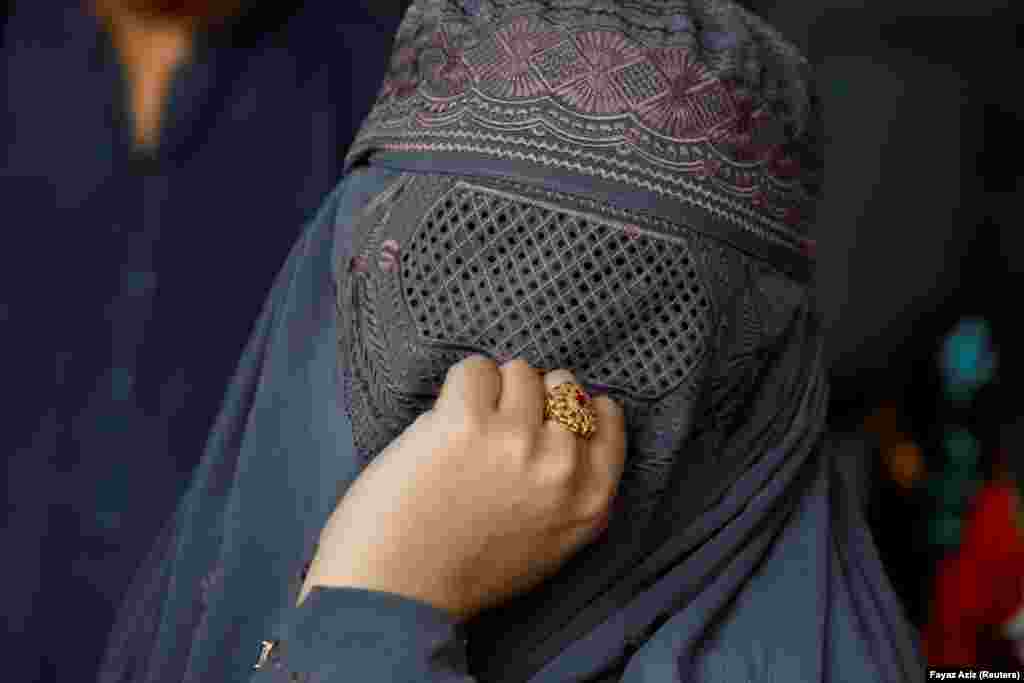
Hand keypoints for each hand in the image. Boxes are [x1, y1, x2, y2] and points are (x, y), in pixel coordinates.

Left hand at [297, 355, 626, 621]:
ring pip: (518, 373)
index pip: (607, 422)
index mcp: (588, 503)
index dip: (573, 409)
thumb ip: (567, 491)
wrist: (397, 592)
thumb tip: (562, 425)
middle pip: (562, 388)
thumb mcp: (546, 545)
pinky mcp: (467, 422)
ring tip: (464, 433)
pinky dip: (457, 387)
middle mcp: (561, 468)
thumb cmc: (463, 572)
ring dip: (490, 392)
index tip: (547, 415)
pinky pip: (475, 369)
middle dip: (530, 399)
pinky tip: (442, 424)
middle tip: (496, 432)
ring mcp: (517, 441)